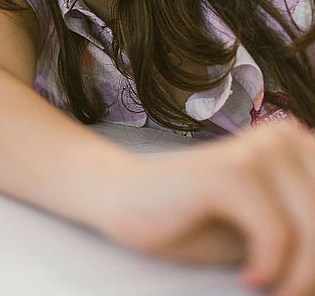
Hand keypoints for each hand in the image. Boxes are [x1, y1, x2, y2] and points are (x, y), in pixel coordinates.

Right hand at [100, 120, 314, 295]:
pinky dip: (270, 267)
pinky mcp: (229, 171)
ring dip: (300, 276)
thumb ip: (308, 236)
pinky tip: (250, 279)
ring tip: (276, 292)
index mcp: (300, 145)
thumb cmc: (194, 221)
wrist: (122, 201)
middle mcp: (285, 137)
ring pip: (313, 228)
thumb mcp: (269, 232)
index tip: (306, 282)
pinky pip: (277, 233)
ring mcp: (257, 150)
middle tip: (290, 292)